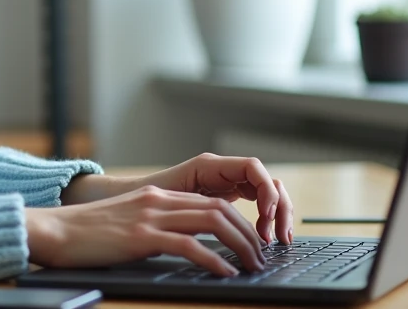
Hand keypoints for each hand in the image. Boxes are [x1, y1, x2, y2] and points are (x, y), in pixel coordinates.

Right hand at [26, 185, 266, 275]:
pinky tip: (225, 273)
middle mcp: (157, 200)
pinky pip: (189, 245)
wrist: (54, 230)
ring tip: (252, 265)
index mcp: (155, 195)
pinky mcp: (141, 237)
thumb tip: (183, 245)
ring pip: (211, 222)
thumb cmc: (85, 234)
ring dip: (239, 245)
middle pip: (218, 209)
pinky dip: (213, 259)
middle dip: (247, 232)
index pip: (210, 202)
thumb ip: (153, 226)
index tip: (251, 243)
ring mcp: (150, 216)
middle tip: (260, 256)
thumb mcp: (126, 222)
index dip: (238, 222)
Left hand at [134, 153, 293, 245]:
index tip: (266, 216)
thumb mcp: (169, 200)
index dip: (266, 190)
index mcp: (208, 166)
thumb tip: (219, 218)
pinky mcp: (227, 197)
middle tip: (278, 237)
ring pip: (267, 193)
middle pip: (267, 180)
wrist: (127, 198)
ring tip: (274, 241)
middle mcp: (222, 171)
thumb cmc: (143, 197)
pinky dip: (267, 219)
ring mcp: (227, 183)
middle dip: (280, 207)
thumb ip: (194, 205)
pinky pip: (258, 203)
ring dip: (278, 215)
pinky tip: (262, 239)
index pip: (252, 167)